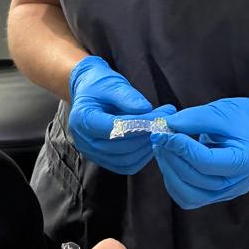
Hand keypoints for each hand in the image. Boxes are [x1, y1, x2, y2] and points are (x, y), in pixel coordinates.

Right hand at [68, 55, 172, 173]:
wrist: (89, 93)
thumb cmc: (100, 85)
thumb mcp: (112, 83)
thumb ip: (127, 96)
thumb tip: (146, 109)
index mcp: (82, 118)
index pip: (114, 128)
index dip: (139, 124)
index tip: (160, 117)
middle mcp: (83, 140)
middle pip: (120, 147)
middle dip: (146, 135)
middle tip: (165, 122)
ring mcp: (92, 153)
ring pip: (125, 160)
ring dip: (147, 147)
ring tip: (160, 130)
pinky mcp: (102, 160)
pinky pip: (126, 166)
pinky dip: (142, 156)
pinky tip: (151, 141)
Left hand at [151, 95, 248, 209]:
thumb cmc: (239, 118)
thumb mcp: (219, 112)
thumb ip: (193, 119)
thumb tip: (165, 126)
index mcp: (246, 161)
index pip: (207, 161)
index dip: (182, 148)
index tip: (163, 133)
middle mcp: (238, 183)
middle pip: (196, 179)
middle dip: (172, 158)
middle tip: (158, 137)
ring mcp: (226, 194)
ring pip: (189, 195)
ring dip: (169, 172)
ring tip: (161, 149)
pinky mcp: (214, 196)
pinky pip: (187, 197)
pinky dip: (173, 181)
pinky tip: (168, 161)